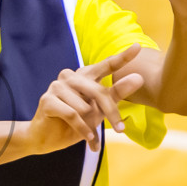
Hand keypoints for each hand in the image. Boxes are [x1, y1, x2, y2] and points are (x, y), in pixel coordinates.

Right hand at [24, 44, 144, 153]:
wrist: (47, 138)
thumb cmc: (76, 122)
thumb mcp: (100, 109)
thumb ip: (117, 93)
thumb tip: (139, 78)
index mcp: (85, 75)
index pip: (106, 65)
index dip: (122, 57)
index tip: (138, 46)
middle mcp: (70, 76)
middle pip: (99, 92)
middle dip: (111, 113)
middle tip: (120, 130)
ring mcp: (57, 86)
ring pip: (85, 107)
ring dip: (90, 125)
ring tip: (88, 134)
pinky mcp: (47, 100)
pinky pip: (73, 115)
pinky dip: (82, 129)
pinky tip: (88, 139)